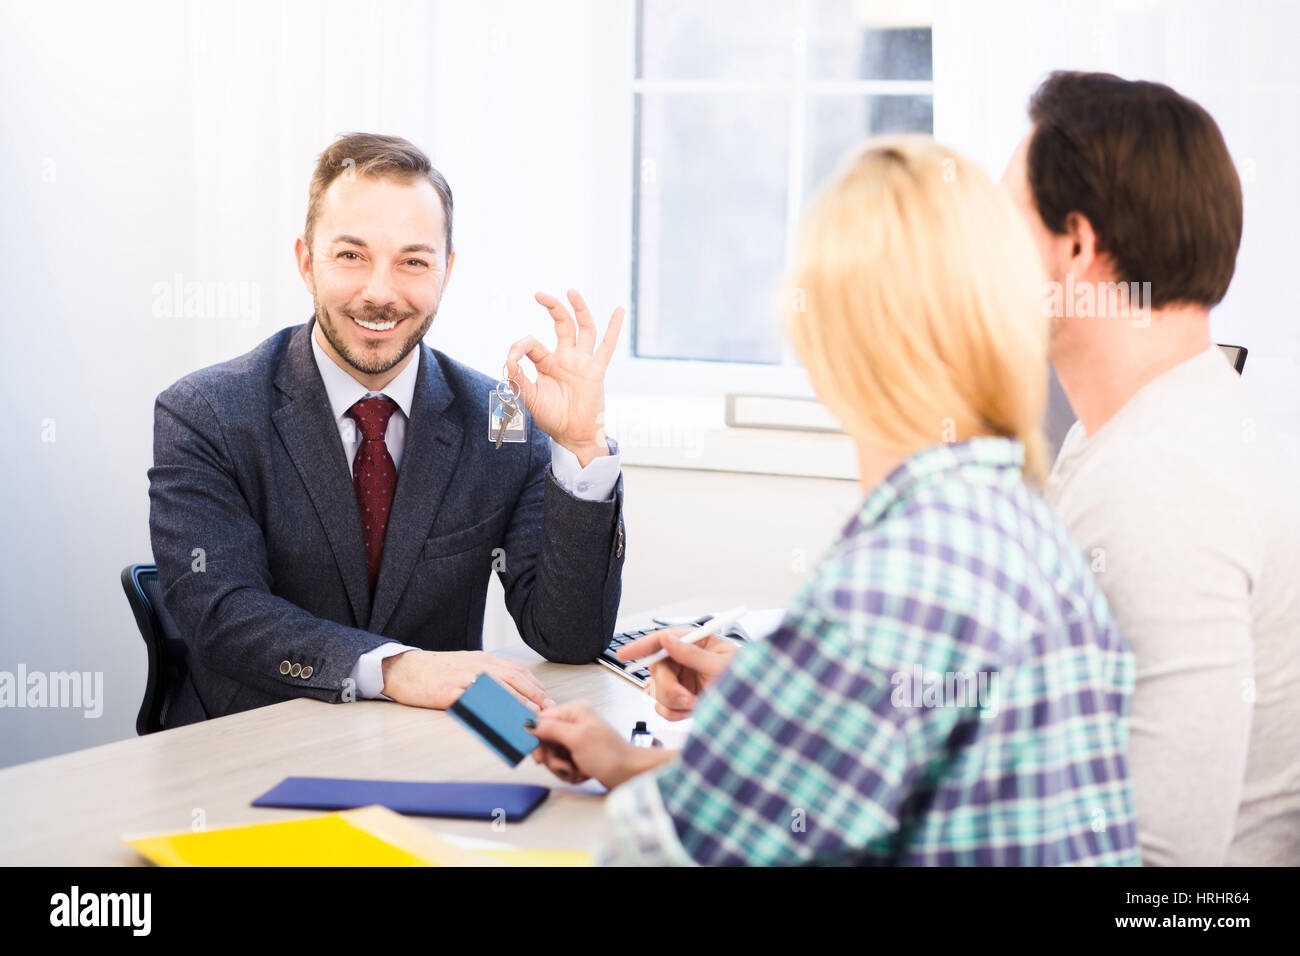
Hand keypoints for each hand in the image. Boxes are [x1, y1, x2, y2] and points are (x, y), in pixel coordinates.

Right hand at [380, 650, 553, 712]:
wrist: (403, 669)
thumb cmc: (437, 671)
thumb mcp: (466, 667)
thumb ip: (488, 677)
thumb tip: (512, 695)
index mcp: (484, 660)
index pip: (518, 671)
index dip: (536, 687)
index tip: (550, 701)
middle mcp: (477, 665)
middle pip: (513, 679)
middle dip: (534, 696)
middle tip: (549, 712)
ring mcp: (462, 678)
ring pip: (497, 688)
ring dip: (517, 703)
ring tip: (532, 716)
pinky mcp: (447, 692)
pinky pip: (471, 702)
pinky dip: (488, 710)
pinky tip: (499, 720)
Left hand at [506, 289, 623, 466]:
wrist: (571, 435)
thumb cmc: (551, 417)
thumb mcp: (529, 397)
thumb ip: (518, 378)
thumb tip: (510, 359)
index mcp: (547, 363)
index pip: (532, 344)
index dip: (519, 347)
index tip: (512, 357)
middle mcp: (565, 357)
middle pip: (562, 324)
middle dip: (552, 307)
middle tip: (539, 295)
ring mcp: (582, 362)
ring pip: (584, 328)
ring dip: (579, 309)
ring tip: (571, 291)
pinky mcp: (596, 370)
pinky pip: (607, 346)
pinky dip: (614, 328)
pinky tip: (619, 311)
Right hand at [528, 701, 671, 788]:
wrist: (630, 774)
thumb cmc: (611, 755)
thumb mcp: (577, 739)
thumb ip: (551, 729)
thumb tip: (528, 723)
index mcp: (573, 711)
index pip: (540, 721)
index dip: (536, 740)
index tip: (539, 756)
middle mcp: (574, 723)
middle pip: (544, 742)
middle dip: (554, 759)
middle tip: (566, 764)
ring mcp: (576, 740)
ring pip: (552, 756)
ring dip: (563, 768)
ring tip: (579, 769)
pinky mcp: (578, 754)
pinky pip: (562, 764)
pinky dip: (570, 772)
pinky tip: (583, 772)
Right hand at [618, 627, 738, 720]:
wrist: (756, 712)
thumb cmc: (749, 682)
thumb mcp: (722, 666)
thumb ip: (693, 653)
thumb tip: (668, 640)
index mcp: (698, 643)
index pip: (663, 639)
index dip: (641, 645)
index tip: (624, 654)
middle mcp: (688, 661)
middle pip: (657, 668)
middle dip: (667, 686)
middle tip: (684, 698)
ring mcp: (684, 681)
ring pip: (658, 691)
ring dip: (674, 702)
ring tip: (697, 704)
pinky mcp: (683, 701)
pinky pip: (664, 708)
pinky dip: (675, 713)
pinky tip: (693, 711)